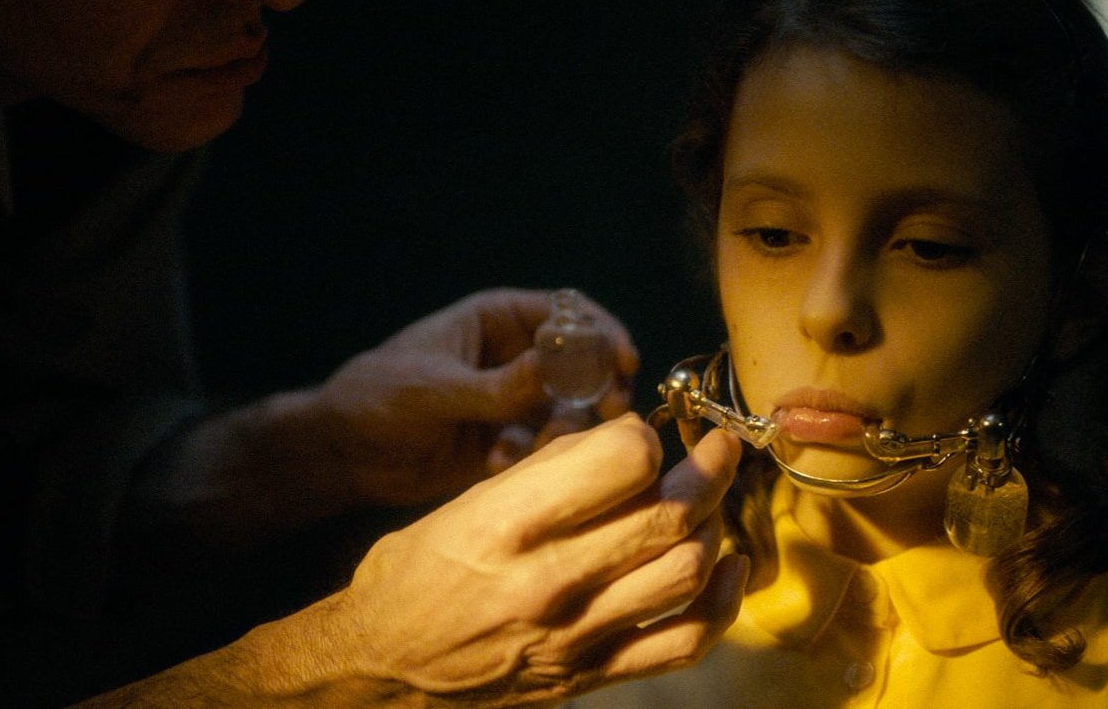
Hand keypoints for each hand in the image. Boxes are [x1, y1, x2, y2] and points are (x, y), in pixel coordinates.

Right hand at [74, 415, 746, 708]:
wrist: (380, 665)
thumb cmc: (416, 572)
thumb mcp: (466, 502)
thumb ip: (546, 471)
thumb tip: (621, 433)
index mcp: (508, 524)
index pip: (624, 460)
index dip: (648, 436)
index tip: (648, 432)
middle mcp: (548, 580)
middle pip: (671, 514)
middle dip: (710, 468)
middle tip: (718, 447)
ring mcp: (575, 635)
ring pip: (688, 570)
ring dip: (714, 527)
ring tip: (709, 504)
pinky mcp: (590, 676)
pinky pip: (684, 642)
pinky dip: (723, 603)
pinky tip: (728, 567)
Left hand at [300, 287, 637, 507]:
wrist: (342, 455)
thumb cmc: (375, 398)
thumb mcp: (432, 388)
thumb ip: (494, 385)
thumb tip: (553, 368)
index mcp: (498, 321)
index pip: (568, 313)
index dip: (601, 332)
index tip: (622, 361)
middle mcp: (516, 357)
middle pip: (583, 363)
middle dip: (599, 387)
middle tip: (607, 412)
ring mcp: (516, 401)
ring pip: (570, 409)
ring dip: (564, 428)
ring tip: (533, 444)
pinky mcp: (510, 442)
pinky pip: (544, 446)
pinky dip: (533, 456)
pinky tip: (497, 463)